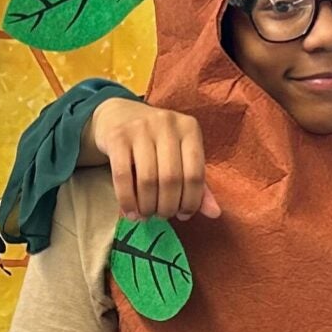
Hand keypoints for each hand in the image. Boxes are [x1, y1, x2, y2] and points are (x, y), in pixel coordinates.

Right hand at [87, 98, 221, 222]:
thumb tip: (215, 214)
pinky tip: (131, 212)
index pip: (195, 174)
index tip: (183, 215)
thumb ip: (198, 184)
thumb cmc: (156, 142)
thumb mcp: (181, 156)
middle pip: (171, 179)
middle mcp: (167, 123)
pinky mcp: (117, 136)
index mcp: (189, 128)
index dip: (191, 202)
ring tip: (147, 215)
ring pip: (148, 179)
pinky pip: (123, 176)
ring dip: (148, 206)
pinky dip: (127, 200)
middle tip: (162, 216)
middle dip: (167, 206)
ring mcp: (140, 128)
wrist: (119, 116)